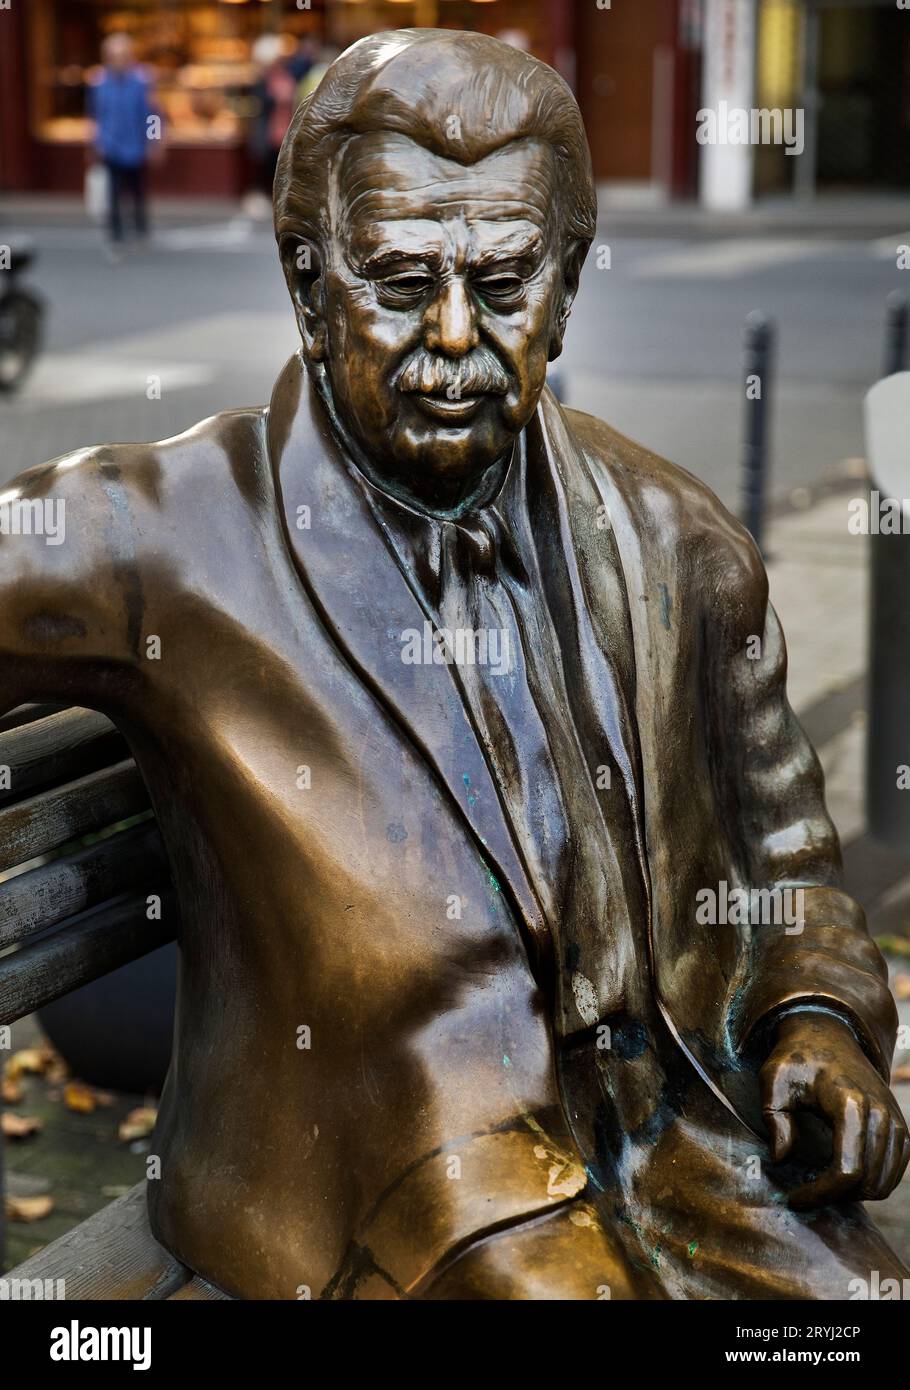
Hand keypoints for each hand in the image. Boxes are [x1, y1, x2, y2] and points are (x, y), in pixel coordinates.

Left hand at [760, 1012, 909, 1208]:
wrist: (828, 1036)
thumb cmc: (797, 1060)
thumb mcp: (772, 1080)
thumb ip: (774, 1120)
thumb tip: (782, 1160)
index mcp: (850, 1103)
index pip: (846, 1171)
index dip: (820, 1194)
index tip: (794, 1198)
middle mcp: (881, 1114)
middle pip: (866, 1182)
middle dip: (833, 1196)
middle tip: (805, 1191)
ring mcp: (896, 1122)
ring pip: (883, 1183)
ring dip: (852, 1193)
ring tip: (821, 1182)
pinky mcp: (901, 1128)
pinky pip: (894, 1174)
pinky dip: (871, 1184)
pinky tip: (841, 1176)